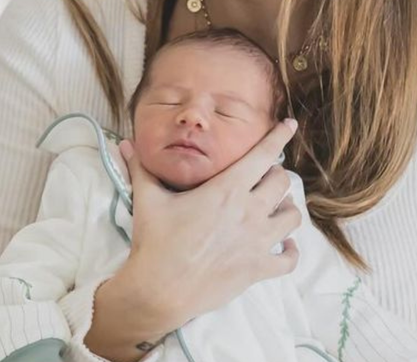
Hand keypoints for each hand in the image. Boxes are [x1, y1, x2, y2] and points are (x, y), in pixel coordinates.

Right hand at [83, 119, 301, 360]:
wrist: (159, 290)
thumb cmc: (155, 243)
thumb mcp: (147, 200)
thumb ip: (141, 169)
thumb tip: (125, 144)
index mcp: (227, 190)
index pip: (263, 155)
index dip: (279, 136)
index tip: (289, 125)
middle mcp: (249, 212)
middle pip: (281, 183)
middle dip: (275, 175)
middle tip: (263, 177)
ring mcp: (257, 242)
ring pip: (292, 217)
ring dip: (286, 208)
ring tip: (275, 206)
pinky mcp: (258, 269)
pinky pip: (289, 259)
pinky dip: (290, 250)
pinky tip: (284, 245)